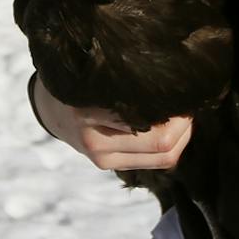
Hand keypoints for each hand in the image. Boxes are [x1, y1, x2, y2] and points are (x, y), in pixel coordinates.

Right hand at [31, 76, 193, 170]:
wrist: (50, 106)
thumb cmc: (81, 79)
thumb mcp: (98, 73)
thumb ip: (130, 80)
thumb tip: (176, 81)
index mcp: (90, 111)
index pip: (151, 121)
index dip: (179, 109)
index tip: (186, 88)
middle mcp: (95, 139)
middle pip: (163, 143)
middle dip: (185, 123)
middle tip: (189, 100)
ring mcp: (101, 157)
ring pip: (165, 156)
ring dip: (182, 135)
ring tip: (182, 113)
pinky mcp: (107, 164)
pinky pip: (156, 161)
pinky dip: (171, 144)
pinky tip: (171, 127)